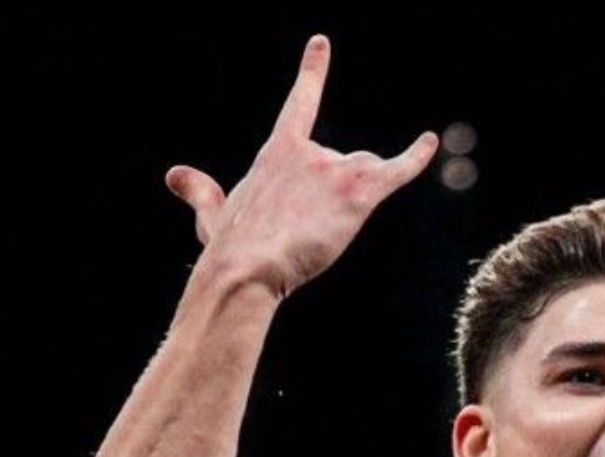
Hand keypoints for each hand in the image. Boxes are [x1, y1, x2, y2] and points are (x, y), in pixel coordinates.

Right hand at [163, 35, 438, 298]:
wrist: (247, 266)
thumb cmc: (230, 247)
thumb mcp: (212, 216)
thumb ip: (201, 191)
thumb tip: (175, 175)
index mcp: (278, 152)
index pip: (301, 103)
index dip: (313, 72)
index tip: (322, 43)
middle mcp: (311, 151)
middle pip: (343, 163)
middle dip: (333, 198)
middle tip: (302, 231)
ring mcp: (336, 170)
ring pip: (364, 175)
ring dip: (351, 202)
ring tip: (320, 230)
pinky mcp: (358, 194)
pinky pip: (397, 169)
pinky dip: (416, 156)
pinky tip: (429, 142)